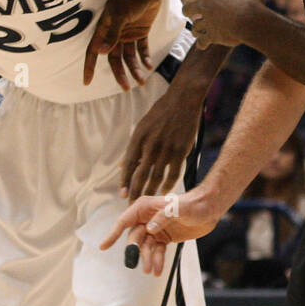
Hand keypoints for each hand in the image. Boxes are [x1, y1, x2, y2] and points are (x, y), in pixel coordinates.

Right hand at [84, 0, 160, 87]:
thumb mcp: (121, 15)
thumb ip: (113, 34)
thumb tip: (101, 52)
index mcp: (104, 28)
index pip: (94, 51)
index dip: (89, 66)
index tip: (87, 82)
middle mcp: (114, 33)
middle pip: (114, 58)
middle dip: (119, 73)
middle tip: (125, 88)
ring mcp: (128, 32)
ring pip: (129, 56)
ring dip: (134, 69)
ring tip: (141, 82)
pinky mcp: (141, 30)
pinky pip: (141, 48)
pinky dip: (144, 58)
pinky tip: (149, 67)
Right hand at [99, 185, 226, 275]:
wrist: (210, 209)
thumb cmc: (194, 204)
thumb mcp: (179, 208)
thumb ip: (163, 217)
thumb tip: (149, 229)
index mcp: (144, 207)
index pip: (124, 221)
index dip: (113, 234)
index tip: (103, 247)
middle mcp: (146, 219)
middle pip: (135, 238)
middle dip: (135, 251)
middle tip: (136, 264)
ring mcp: (155, 229)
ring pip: (146, 247)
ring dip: (147, 259)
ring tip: (151, 271)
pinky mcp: (164, 238)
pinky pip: (157, 252)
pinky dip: (157, 261)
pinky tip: (158, 271)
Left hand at [121, 79, 204, 198]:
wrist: (183, 100)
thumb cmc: (161, 112)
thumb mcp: (142, 127)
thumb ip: (133, 148)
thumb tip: (120, 166)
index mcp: (138, 138)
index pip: (128, 165)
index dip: (124, 182)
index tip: (123, 194)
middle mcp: (150, 145)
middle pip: (140, 175)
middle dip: (135, 192)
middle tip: (132, 205)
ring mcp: (166, 149)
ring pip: (156, 177)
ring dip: (150, 191)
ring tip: (147, 202)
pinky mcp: (181, 150)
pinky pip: (173, 172)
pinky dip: (168, 184)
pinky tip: (165, 191)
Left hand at [174, 0, 266, 47]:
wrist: (250, 21)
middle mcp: (202, 5)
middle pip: (187, 9)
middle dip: (188, 10)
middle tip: (190, 11)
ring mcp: (206, 22)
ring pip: (193, 27)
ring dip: (196, 27)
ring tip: (200, 29)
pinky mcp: (212, 36)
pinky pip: (202, 41)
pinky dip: (202, 43)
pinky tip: (204, 44)